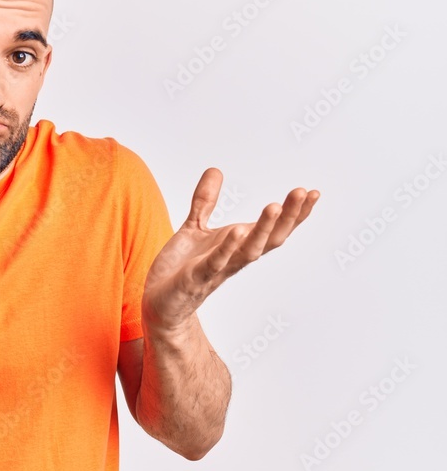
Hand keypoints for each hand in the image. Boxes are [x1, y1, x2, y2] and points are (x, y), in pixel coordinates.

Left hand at [142, 168, 319, 331]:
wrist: (159, 300)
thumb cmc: (181, 267)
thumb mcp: (194, 227)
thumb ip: (205, 201)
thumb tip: (215, 170)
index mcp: (238, 245)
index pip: (274, 228)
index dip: (294, 213)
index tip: (311, 192)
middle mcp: (235, 258)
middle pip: (270, 239)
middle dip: (288, 217)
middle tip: (302, 193)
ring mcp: (218, 269)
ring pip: (248, 251)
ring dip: (262, 230)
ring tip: (274, 207)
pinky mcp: (196, 278)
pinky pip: (215, 263)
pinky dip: (227, 248)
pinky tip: (236, 231)